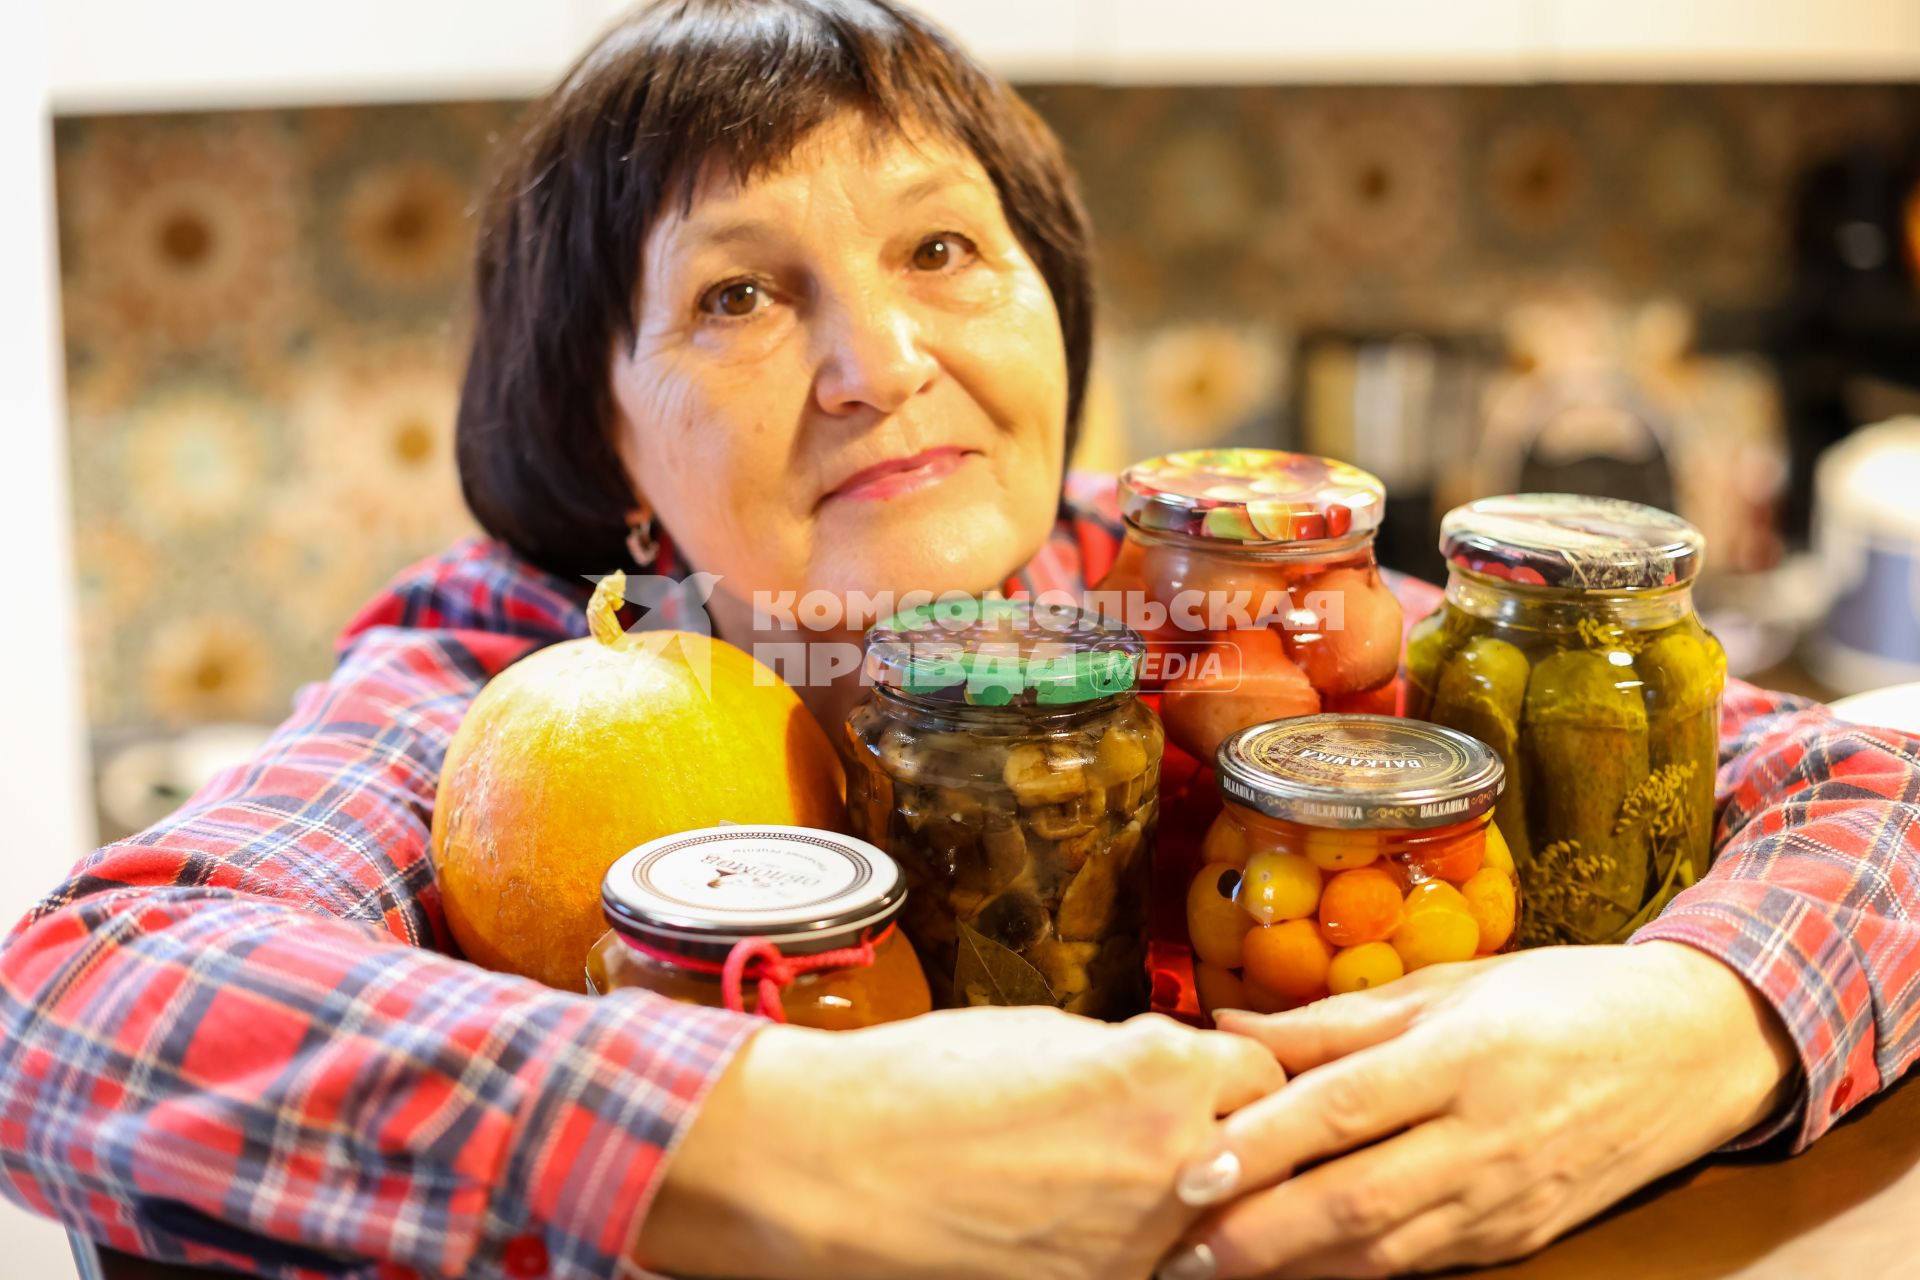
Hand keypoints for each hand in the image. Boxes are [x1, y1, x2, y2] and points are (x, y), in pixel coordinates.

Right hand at [637, 1006, 1284, 1279]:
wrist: (830, 1168)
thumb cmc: (918, 1083)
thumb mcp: (1040, 1032)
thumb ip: (1126, 1056)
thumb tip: (1167, 1069)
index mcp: (1160, 1072)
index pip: (1263, 1071)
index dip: (1237, 1071)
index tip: (1214, 1075)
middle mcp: (1171, 1160)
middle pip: (1264, 1150)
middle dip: (1239, 1136)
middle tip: (1197, 1131)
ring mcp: (1140, 1243)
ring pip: (1217, 1222)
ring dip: (1196, 1200)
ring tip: (1135, 1181)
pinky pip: (1155, 1266)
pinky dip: (1142, 1245)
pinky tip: (1089, 1221)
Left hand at [1160, 943, 1796, 1278]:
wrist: (1699, 1050)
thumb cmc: (1568, 997)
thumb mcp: (1454, 985)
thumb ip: (1337, 1019)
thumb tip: (1231, 1026)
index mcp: (1462, 1057)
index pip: (1340, 1109)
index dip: (1260, 1146)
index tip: (1188, 1172)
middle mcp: (1484, 1138)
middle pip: (1353, 1201)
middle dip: (1258, 1235)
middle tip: (1176, 1248)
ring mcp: (1506, 1199)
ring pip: (1384, 1251)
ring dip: (1295, 1267)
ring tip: (1215, 1268)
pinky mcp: (1522, 1237)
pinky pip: (1424, 1262)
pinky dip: (1356, 1270)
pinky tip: (1299, 1268)